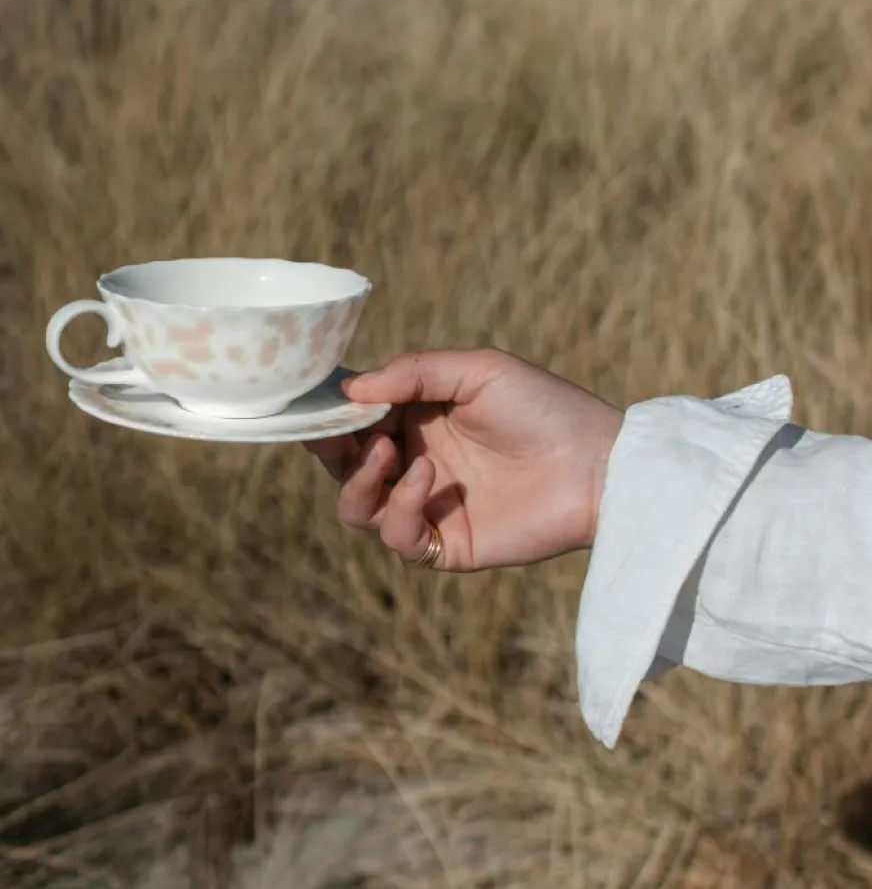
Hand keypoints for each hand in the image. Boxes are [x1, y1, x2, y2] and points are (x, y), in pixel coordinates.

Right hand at [304, 349, 623, 571]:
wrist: (599, 465)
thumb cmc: (543, 407)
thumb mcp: (477, 370)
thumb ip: (413, 373)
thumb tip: (349, 388)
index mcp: (417, 420)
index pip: (354, 420)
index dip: (330, 413)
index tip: (316, 401)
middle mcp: (414, 462)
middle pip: (343, 466)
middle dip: (332, 448)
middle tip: (339, 430)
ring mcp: (427, 506)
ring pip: (357, 507)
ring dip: (359, 478)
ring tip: (387, 451)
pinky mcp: (446, 544)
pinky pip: (397, 536)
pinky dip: (399, 506)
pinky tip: (428, 477)